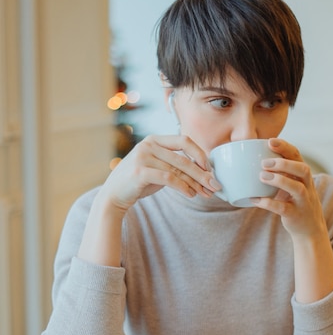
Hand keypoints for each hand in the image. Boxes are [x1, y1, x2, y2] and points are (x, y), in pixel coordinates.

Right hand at [101, 135, 218, 211]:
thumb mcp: (158, 167)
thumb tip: (206, 172)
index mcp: (154, 139)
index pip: (184, 140)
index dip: (200, 153)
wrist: (114, 195)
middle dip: (202, 174)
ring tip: (205, 193)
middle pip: (184, 159)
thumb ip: (175, 164)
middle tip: (215, 185)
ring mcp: (142, 157)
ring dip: (195, 184)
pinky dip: (183, 187)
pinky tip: (190, 195)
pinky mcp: (140, 172)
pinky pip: (169, 179)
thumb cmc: (140, 182)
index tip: (210, 168)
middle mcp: (148, 144)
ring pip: (178, 170)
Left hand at [252, 138, 325, 236]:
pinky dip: (269, 203)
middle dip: (284, 164)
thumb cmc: (296, 202)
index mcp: (304, 175)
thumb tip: (255, 158)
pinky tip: (256, 199)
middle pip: (302, 169)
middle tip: (264, 163)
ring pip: (297, 188)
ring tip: (261, 177)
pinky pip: (283, 208)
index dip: (285, 147)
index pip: (298, 156)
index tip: (270, 141)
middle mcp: (307, 186)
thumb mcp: (293, 184)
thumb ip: (282, 172)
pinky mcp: (296, 215)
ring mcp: (303, 201)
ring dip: (279, 180)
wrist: (309, 229)